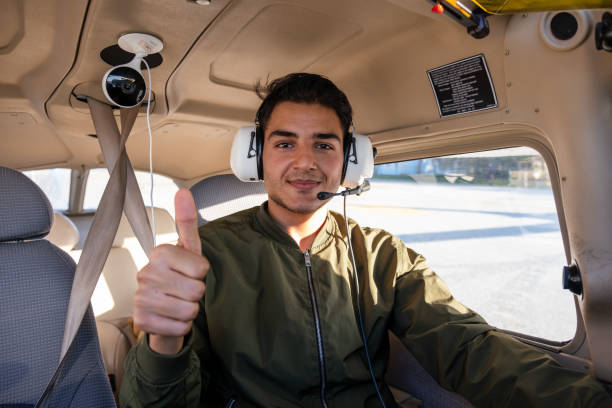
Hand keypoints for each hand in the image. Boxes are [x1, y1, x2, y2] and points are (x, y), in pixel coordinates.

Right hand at [133, 189, 207, 354]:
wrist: (162, 309)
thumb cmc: (179, 276)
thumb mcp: (188, 249)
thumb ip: (187, 222)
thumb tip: (183, 192)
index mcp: (160, 253)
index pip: (201, 268)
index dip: (201, 273)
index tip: (189, 272)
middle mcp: (146, 273)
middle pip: (196, 290)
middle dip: (197, 294)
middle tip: (184, 290)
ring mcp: (141, 297)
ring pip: (189, 310)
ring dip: (189, 311)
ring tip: (178, 303)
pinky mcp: (142, 321)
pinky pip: (179, 328)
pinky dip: (181, 326)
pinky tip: (171, 318)